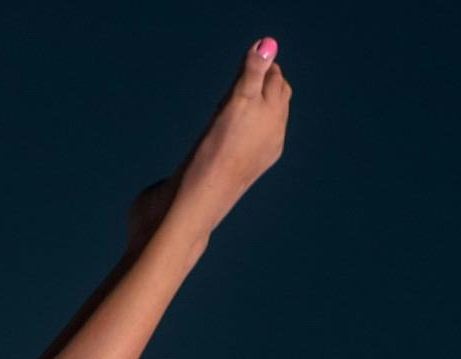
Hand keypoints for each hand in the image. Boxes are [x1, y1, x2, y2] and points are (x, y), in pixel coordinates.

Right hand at [152, 39, 290, 243]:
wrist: (184, 213)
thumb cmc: (211, 160)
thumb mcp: (235, 108)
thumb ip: (252, 74)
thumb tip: (267, 44)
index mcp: (273, 131)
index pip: (277, 85)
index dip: (264, 65)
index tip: (249, 54)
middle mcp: (263, 145)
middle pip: (270, 102)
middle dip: (259, 82)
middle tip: (242, 70)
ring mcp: (242, 160)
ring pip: (252, 122)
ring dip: (244, 104)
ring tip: (231, 95)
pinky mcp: (218, 172)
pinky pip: (232, 139)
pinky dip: (229, 124)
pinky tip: (215, 126)